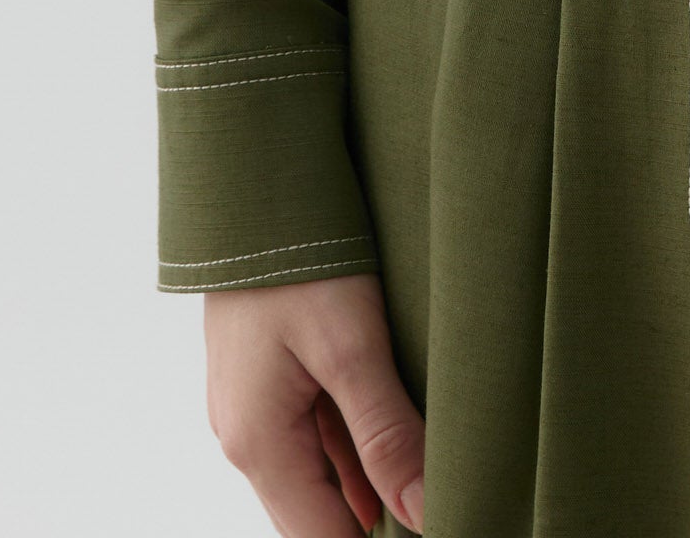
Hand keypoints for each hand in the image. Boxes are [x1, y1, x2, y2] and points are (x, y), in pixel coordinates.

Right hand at [204, 275, 426, 534]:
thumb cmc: (298, 258)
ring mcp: (253, 409)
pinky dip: (353, 449)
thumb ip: (386, 435)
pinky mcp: (266, 379)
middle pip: (316, 519)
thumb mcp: (352, 345)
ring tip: (428, 475)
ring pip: (318, 478)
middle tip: (442, 502)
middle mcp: (247, 439)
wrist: (251, 185)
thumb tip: (425, 513)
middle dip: (375, 522)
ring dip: (367, 486)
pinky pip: (312, 438)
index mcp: (259, 445)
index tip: (439, 521)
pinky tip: (398, 438)